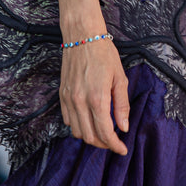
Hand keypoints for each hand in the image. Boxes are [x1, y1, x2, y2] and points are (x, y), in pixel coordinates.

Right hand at [59, 38, 129, 154]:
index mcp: (97, 98)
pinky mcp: (62, 95)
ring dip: (90, 136)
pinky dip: (78, 126)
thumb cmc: (103, 54)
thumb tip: (123, 127)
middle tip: (114, 142)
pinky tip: (88, 120)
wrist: (82, 36)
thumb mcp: (119, 78)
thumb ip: (121, 105)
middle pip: (90, 137)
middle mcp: (80, 102)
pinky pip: (67, 120)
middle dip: (103, 144)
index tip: (122, 149)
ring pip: (77, 132)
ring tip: (102, 132)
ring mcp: (69, 99)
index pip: (105, 133)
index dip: (114, 145)